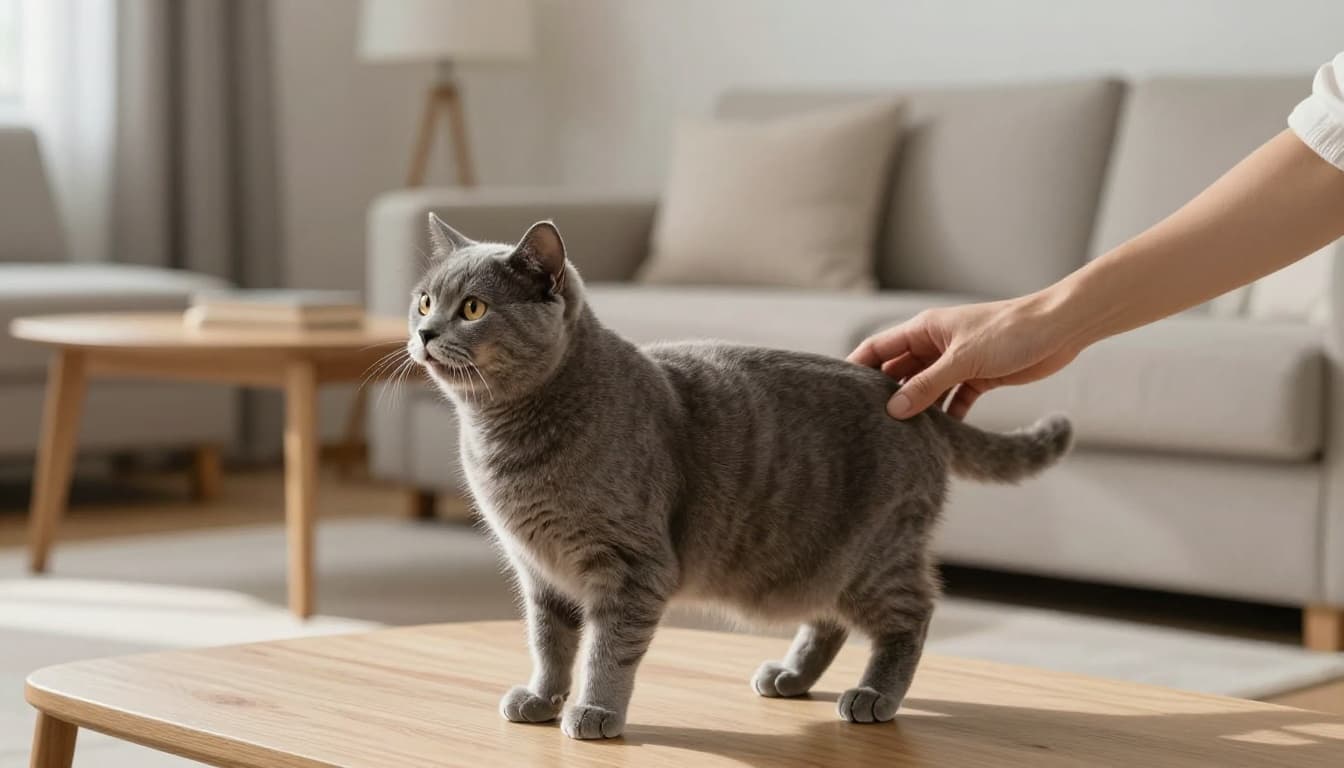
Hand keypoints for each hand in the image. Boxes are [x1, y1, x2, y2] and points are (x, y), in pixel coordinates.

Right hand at [848, 296, 1079, 419]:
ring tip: (902, 436)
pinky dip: (948, 417)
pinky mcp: (978, 377)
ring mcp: (956, 362)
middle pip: (899, 372)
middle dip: (886, 395)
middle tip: (868, 423)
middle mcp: (936, 345)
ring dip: (919, 410)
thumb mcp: (962, 360)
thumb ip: (926, 386)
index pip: (878, 348)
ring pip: (926, 390)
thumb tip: (893, 410)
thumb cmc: (1010, 331)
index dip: (858, 367)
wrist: (1059, 329)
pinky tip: (941, 437)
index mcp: (924, 329)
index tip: (840, 391)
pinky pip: (954, 401)